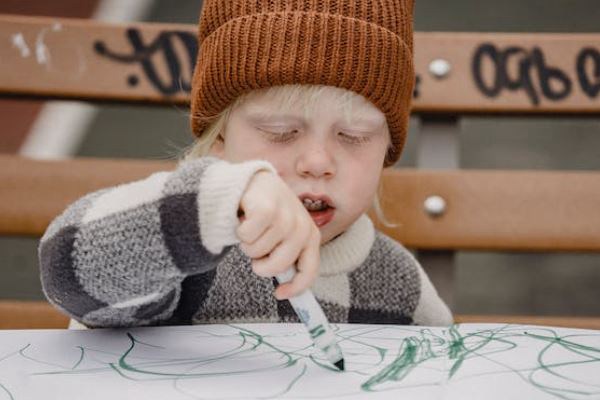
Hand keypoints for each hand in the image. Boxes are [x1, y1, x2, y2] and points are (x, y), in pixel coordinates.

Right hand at [237, 171, 320, 299]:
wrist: (254, 182)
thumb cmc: (268, 213)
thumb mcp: (284, 235)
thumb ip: (287, 256)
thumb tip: (286, 289)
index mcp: (310, 235)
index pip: (309, 270)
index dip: (295, 287)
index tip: (280, 294)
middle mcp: (302, 226)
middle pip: (277, 266)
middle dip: (261, 264)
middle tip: (256, 249)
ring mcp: (286, 217)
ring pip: (256, 251)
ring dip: (248, 243)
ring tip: (253, 226)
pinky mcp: (267, 209)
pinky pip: (246, 237)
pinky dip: (240, 230)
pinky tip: (245, 216)